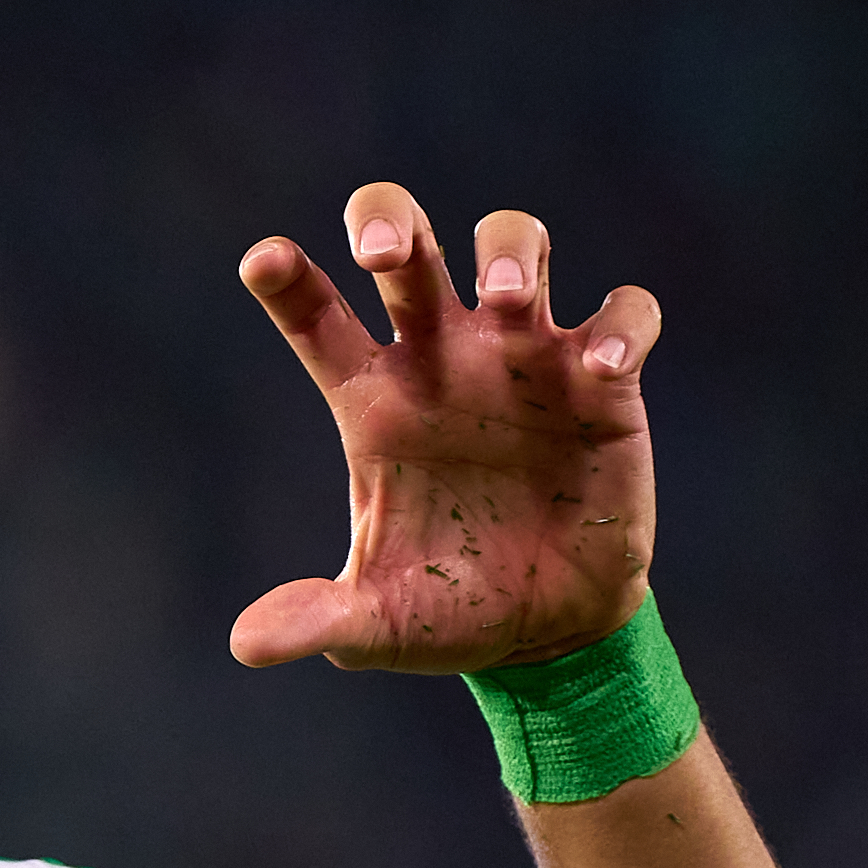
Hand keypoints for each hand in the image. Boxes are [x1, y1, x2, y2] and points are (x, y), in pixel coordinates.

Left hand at [231, 185, 663, 673]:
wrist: (547, 633)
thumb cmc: (449, 610)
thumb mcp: (376, 625)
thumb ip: (315, 620)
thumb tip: (246, 644)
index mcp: (374, 402)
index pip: (317, 321)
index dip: (289, 283)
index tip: (262, 259)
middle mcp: (443, 361)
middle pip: (411, 250)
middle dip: (394, 223)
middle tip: (382, 251)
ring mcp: (525, 361)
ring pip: (516, 246)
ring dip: (509, 251)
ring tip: (504, 296)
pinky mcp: (606, 386)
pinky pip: (622, 317)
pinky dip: (618, 328)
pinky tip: (600, 369)